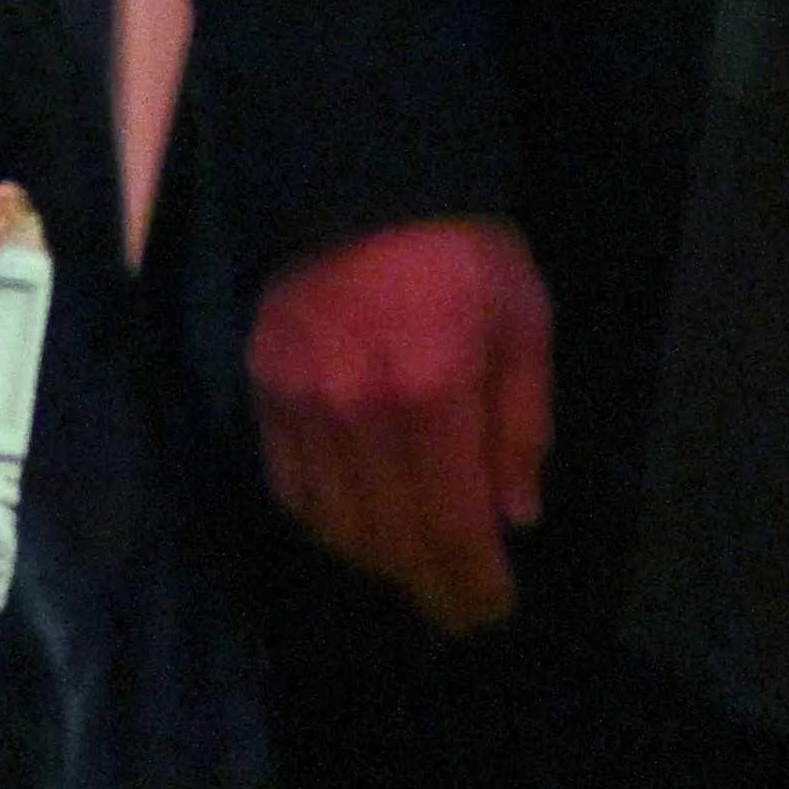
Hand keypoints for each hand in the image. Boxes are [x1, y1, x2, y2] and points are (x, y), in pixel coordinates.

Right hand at [247, 212, 549, 632]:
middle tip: (455, 613)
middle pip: (391, 538)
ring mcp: (304, 405)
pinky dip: (322, 523)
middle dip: (428, 587)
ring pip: (335, 524)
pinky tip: (350, 532)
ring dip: (376, 565)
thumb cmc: (463, 249)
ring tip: (411, 577)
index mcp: (436, 394)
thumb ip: (521, 424)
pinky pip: (289, 486)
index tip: (490, 612)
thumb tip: (515, 516)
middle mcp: (361, 414)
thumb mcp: (524, 323)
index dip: (472, 583)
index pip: (453, 524)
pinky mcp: (265, 389)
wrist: (365, 175)